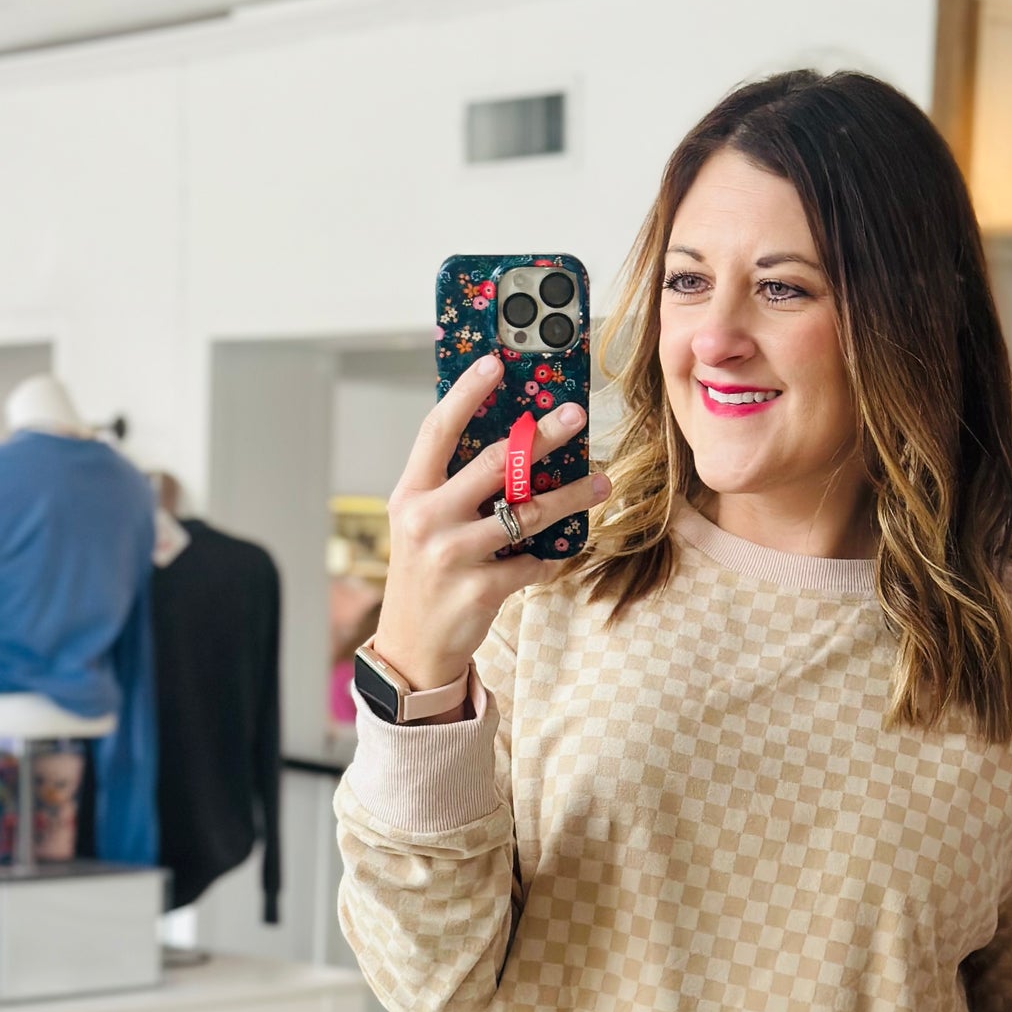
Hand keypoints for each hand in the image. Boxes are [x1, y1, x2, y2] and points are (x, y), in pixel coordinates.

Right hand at [373, 353, 604, 691]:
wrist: (412, 647)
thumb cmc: (424, 575)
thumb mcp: (421, 524)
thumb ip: (451, 486)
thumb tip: (509, 444)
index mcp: (410, 494)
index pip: (437, 430)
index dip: (467, 393)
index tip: (496, 363)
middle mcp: (426, 519)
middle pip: (494, 463)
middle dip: (541, 436)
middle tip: (575, 417)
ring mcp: (452, 555)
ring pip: (528, 513)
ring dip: (571, 496)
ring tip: (600, 484)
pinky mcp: (480, 589)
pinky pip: (533, 563)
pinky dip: (551, 559)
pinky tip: (558, 556)